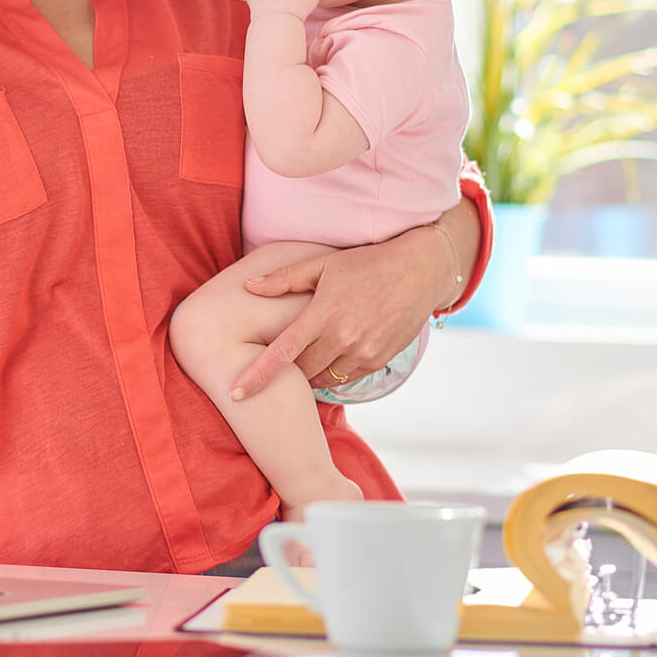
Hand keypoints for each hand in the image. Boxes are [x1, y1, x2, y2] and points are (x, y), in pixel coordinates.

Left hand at [229, 235, 448, 400]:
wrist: (420, 271)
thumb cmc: (367, 263)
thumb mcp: (323, 264)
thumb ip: (284, 279)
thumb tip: (249, 287)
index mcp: (322, 314)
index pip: (282, 353)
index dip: (256, 376)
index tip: (235, 393)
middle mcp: (343, 338)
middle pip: (300, 371)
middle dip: (286, 370)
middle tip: (281, 358)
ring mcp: (363, 352)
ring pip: (322, 378)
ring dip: (309, 373)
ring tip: (308, 355)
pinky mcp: (379, 360)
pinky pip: (345, 378)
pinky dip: (332, 373)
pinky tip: (332, 356)